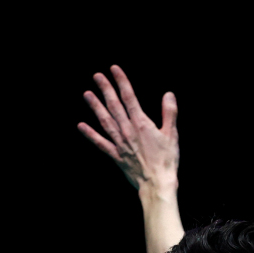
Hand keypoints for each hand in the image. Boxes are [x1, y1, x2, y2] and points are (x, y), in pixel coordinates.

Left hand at [77, 65, 178, 191]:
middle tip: (97, 76)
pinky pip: (100, 143)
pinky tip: (81, 126)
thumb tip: (168, 94)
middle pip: (114, 105)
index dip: (121, 82)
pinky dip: (90, 134)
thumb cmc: (167, 160)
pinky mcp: (116, 155)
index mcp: (141, 123)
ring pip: (105, 120)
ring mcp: (120, 142)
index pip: (129, 97)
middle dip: (105, 89)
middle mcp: (127, 130)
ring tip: (87, 94)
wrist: (157, 183)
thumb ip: (169, 113)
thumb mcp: (172, 135)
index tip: (114, 69)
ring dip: (95, 106)